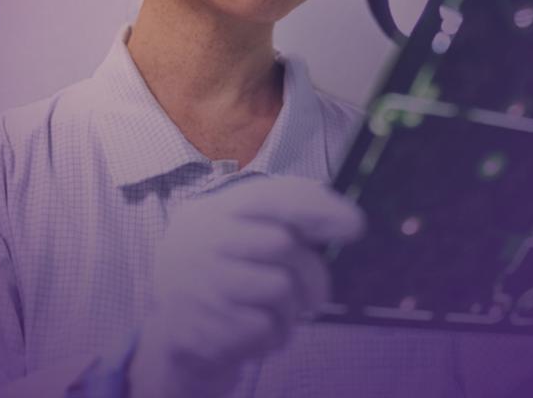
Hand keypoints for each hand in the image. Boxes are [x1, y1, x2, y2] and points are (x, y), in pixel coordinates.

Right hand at [128, 175, 363, 397]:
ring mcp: (199, 286)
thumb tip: (342, 215)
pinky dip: (277, 334)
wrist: (176, 325)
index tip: (356, 227)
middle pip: (282, 245)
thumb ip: (287, 211)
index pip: (270, 197)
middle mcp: (202, 242)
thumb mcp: (243, 226)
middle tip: (317, 292)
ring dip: (294, 307)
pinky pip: (267, 330)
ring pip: (279, 290)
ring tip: (281, 311)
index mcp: (215, 211)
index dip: (317, 209)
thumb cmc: (228, 265)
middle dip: (312, 271)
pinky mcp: (203, 330)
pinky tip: (260, 329)